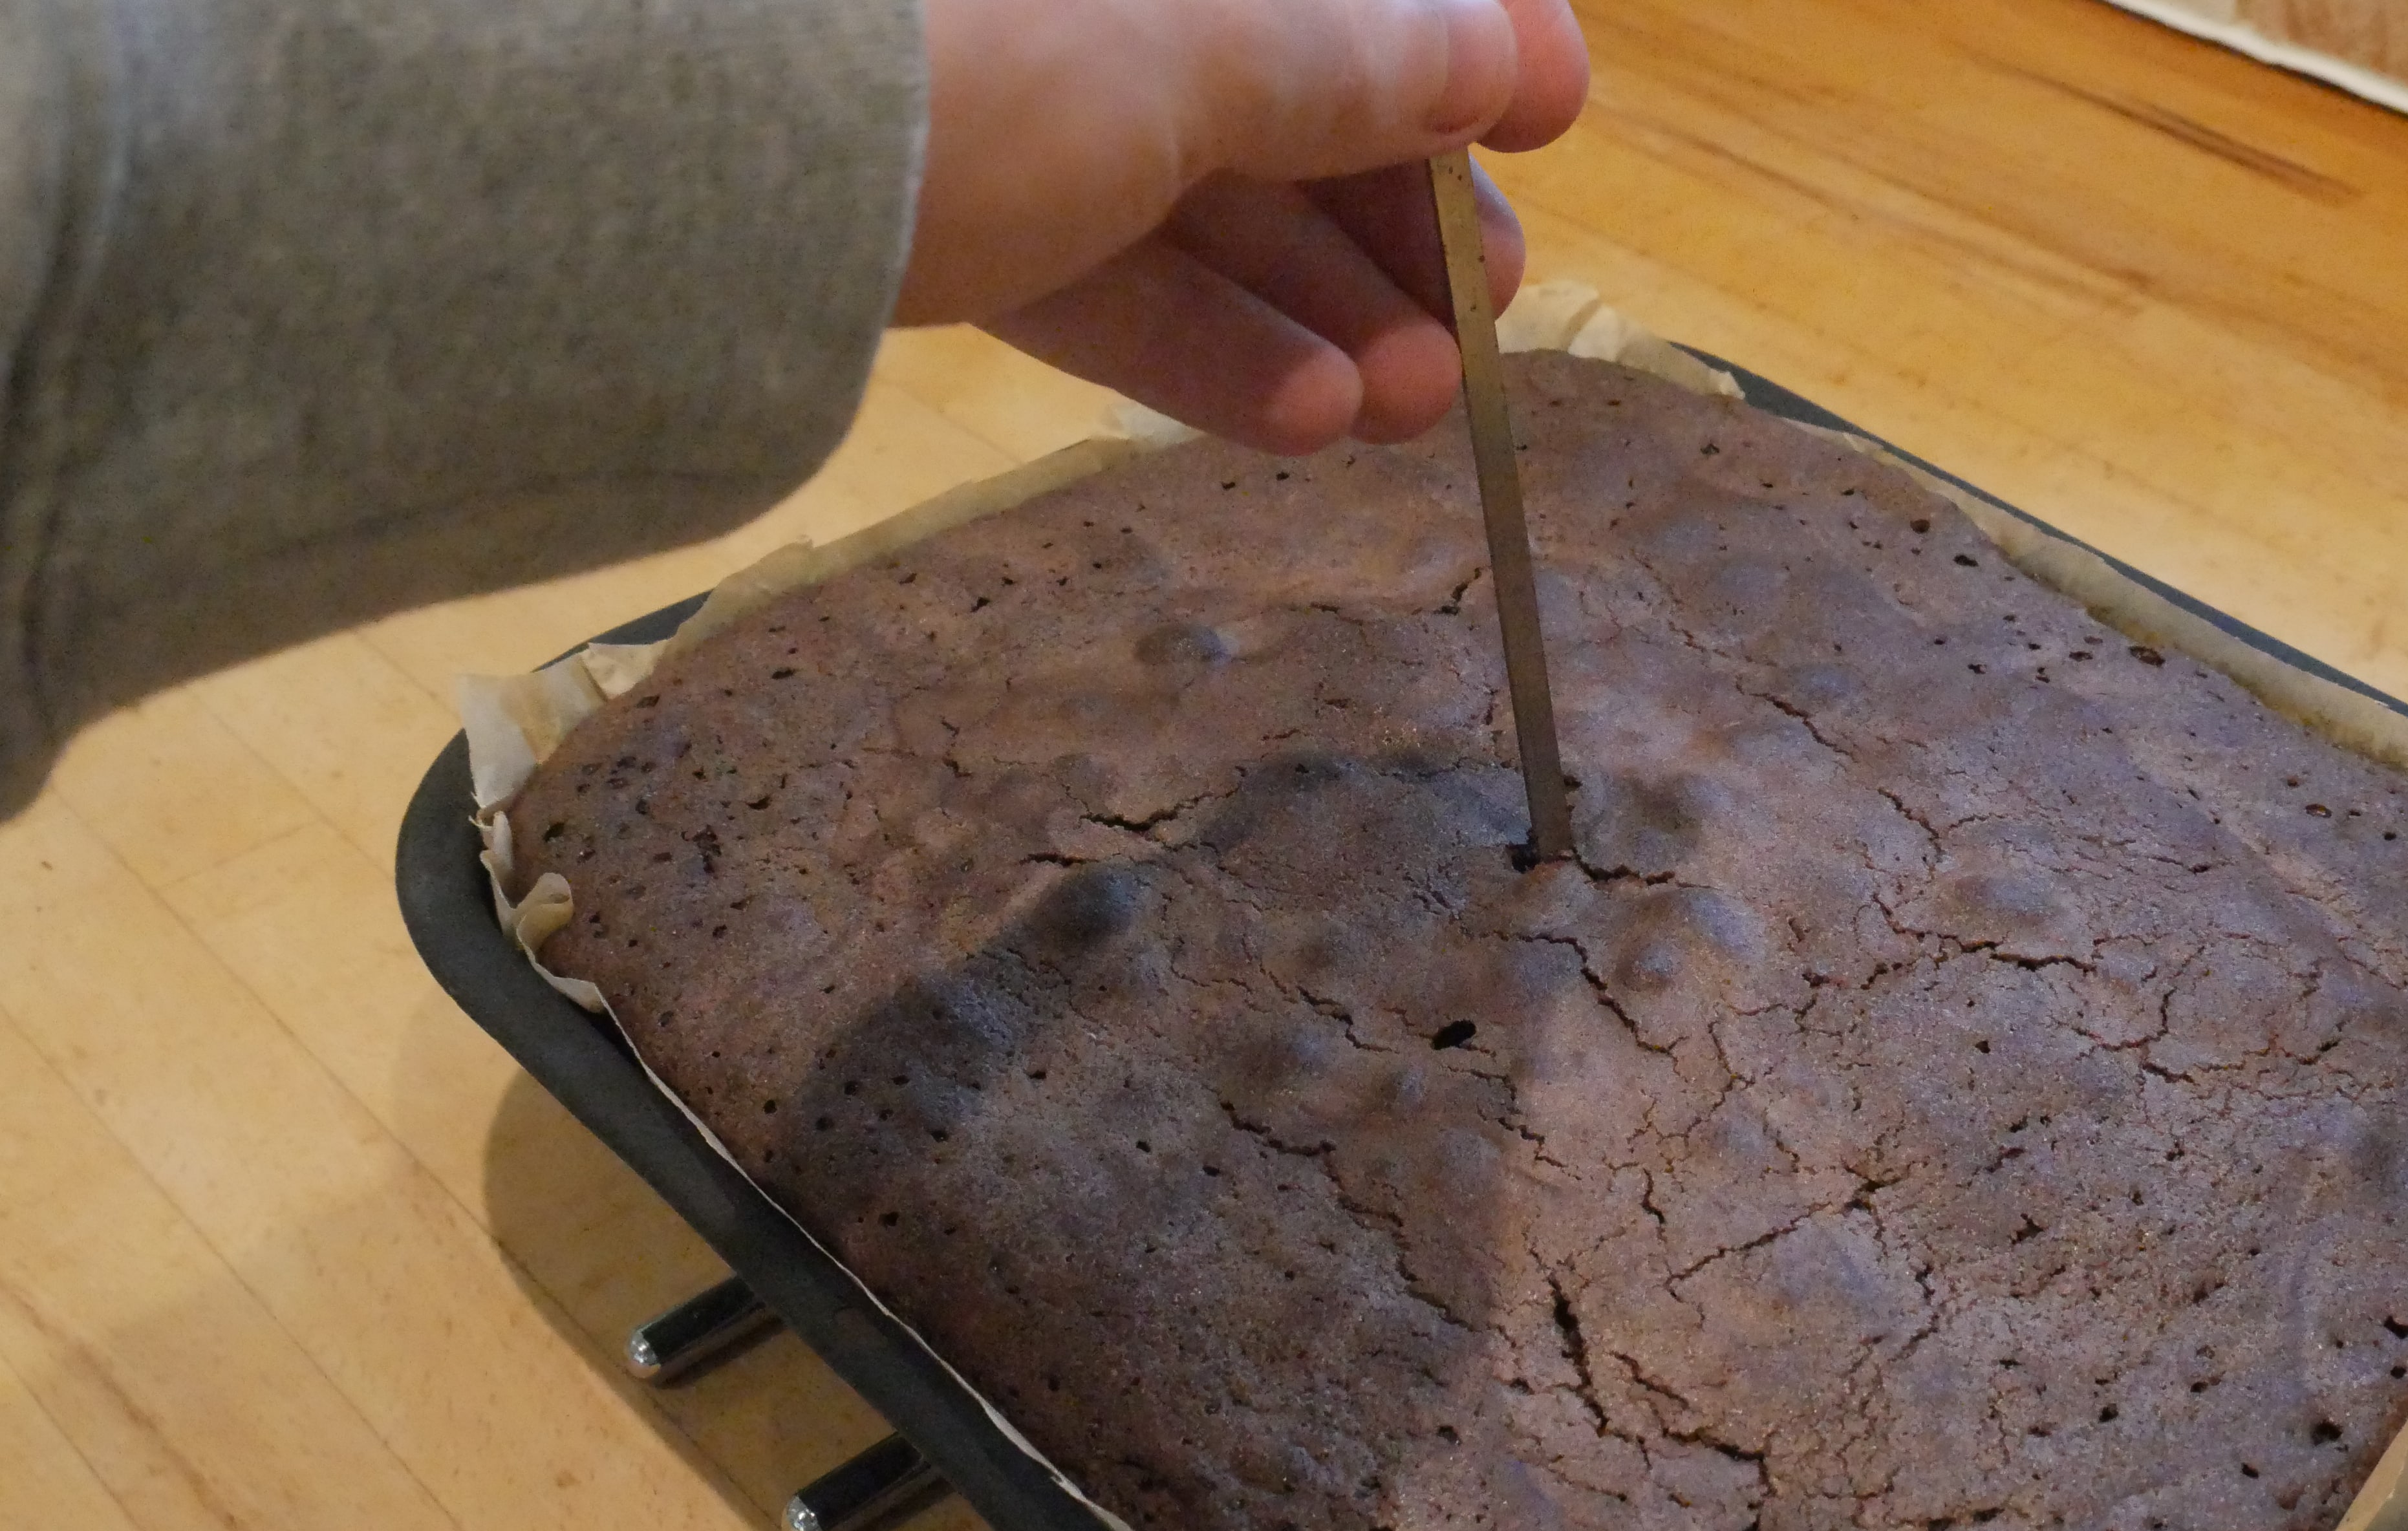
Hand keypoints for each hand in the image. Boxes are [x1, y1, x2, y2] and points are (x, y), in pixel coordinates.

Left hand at [897, 0, 1587, 453]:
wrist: (663, 155)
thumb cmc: (969, 46)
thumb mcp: (1197, 52)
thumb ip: (1357, 61)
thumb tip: (1514, 58)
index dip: (1460, 28)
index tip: (1555, 113)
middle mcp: (1078, 3)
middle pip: (1271, 79)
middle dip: (1390, 209)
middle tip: (1484, 317)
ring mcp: (994, 95)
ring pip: (1186, 194)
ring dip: (1312, 309)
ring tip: (1412, 410)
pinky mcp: (929, 209)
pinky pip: (1089, 267)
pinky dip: (1191, 341)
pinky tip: (1301, 423)